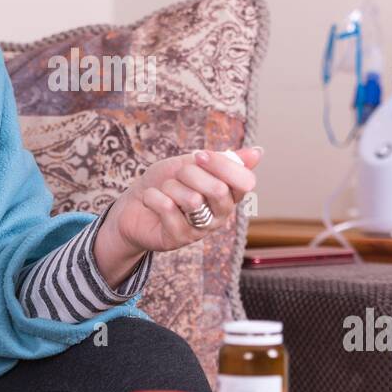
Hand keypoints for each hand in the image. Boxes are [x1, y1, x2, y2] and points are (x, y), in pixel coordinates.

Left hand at [102, 146, 263, 256]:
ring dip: (169, 187)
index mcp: (229, 195)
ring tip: (163, 191)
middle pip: (218, 189)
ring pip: (192, 199)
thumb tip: (259, 152)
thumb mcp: (192, 163)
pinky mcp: (179, 239)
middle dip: (189, 173)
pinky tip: (151, 201)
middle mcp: (220, 214)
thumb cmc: (165, 182)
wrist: (132, 205)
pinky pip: (168, 209)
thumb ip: (223, 159)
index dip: (221, 164)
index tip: (198, 155)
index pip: (245, 181)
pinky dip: (153, 197)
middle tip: (176, 176)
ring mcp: (201, 230)